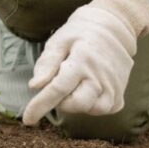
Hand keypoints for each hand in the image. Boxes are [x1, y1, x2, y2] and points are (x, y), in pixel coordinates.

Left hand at [21, 0, 148, 123]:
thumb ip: (47, 64)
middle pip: (76, 104)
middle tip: (61, 84)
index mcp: (82, 60)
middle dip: (62, 101)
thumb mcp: (59, 41)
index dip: (41, 105)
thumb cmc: (79, 35)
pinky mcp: (120, 93)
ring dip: (78, 103)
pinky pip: (104, 109)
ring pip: (91, 110)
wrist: (113, 28)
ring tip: (76, 84)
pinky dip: (92, 105)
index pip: (58, 89)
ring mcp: (113, 86)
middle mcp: (100, 75)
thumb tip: (35, 86)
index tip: (28, 120)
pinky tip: (88, 89)